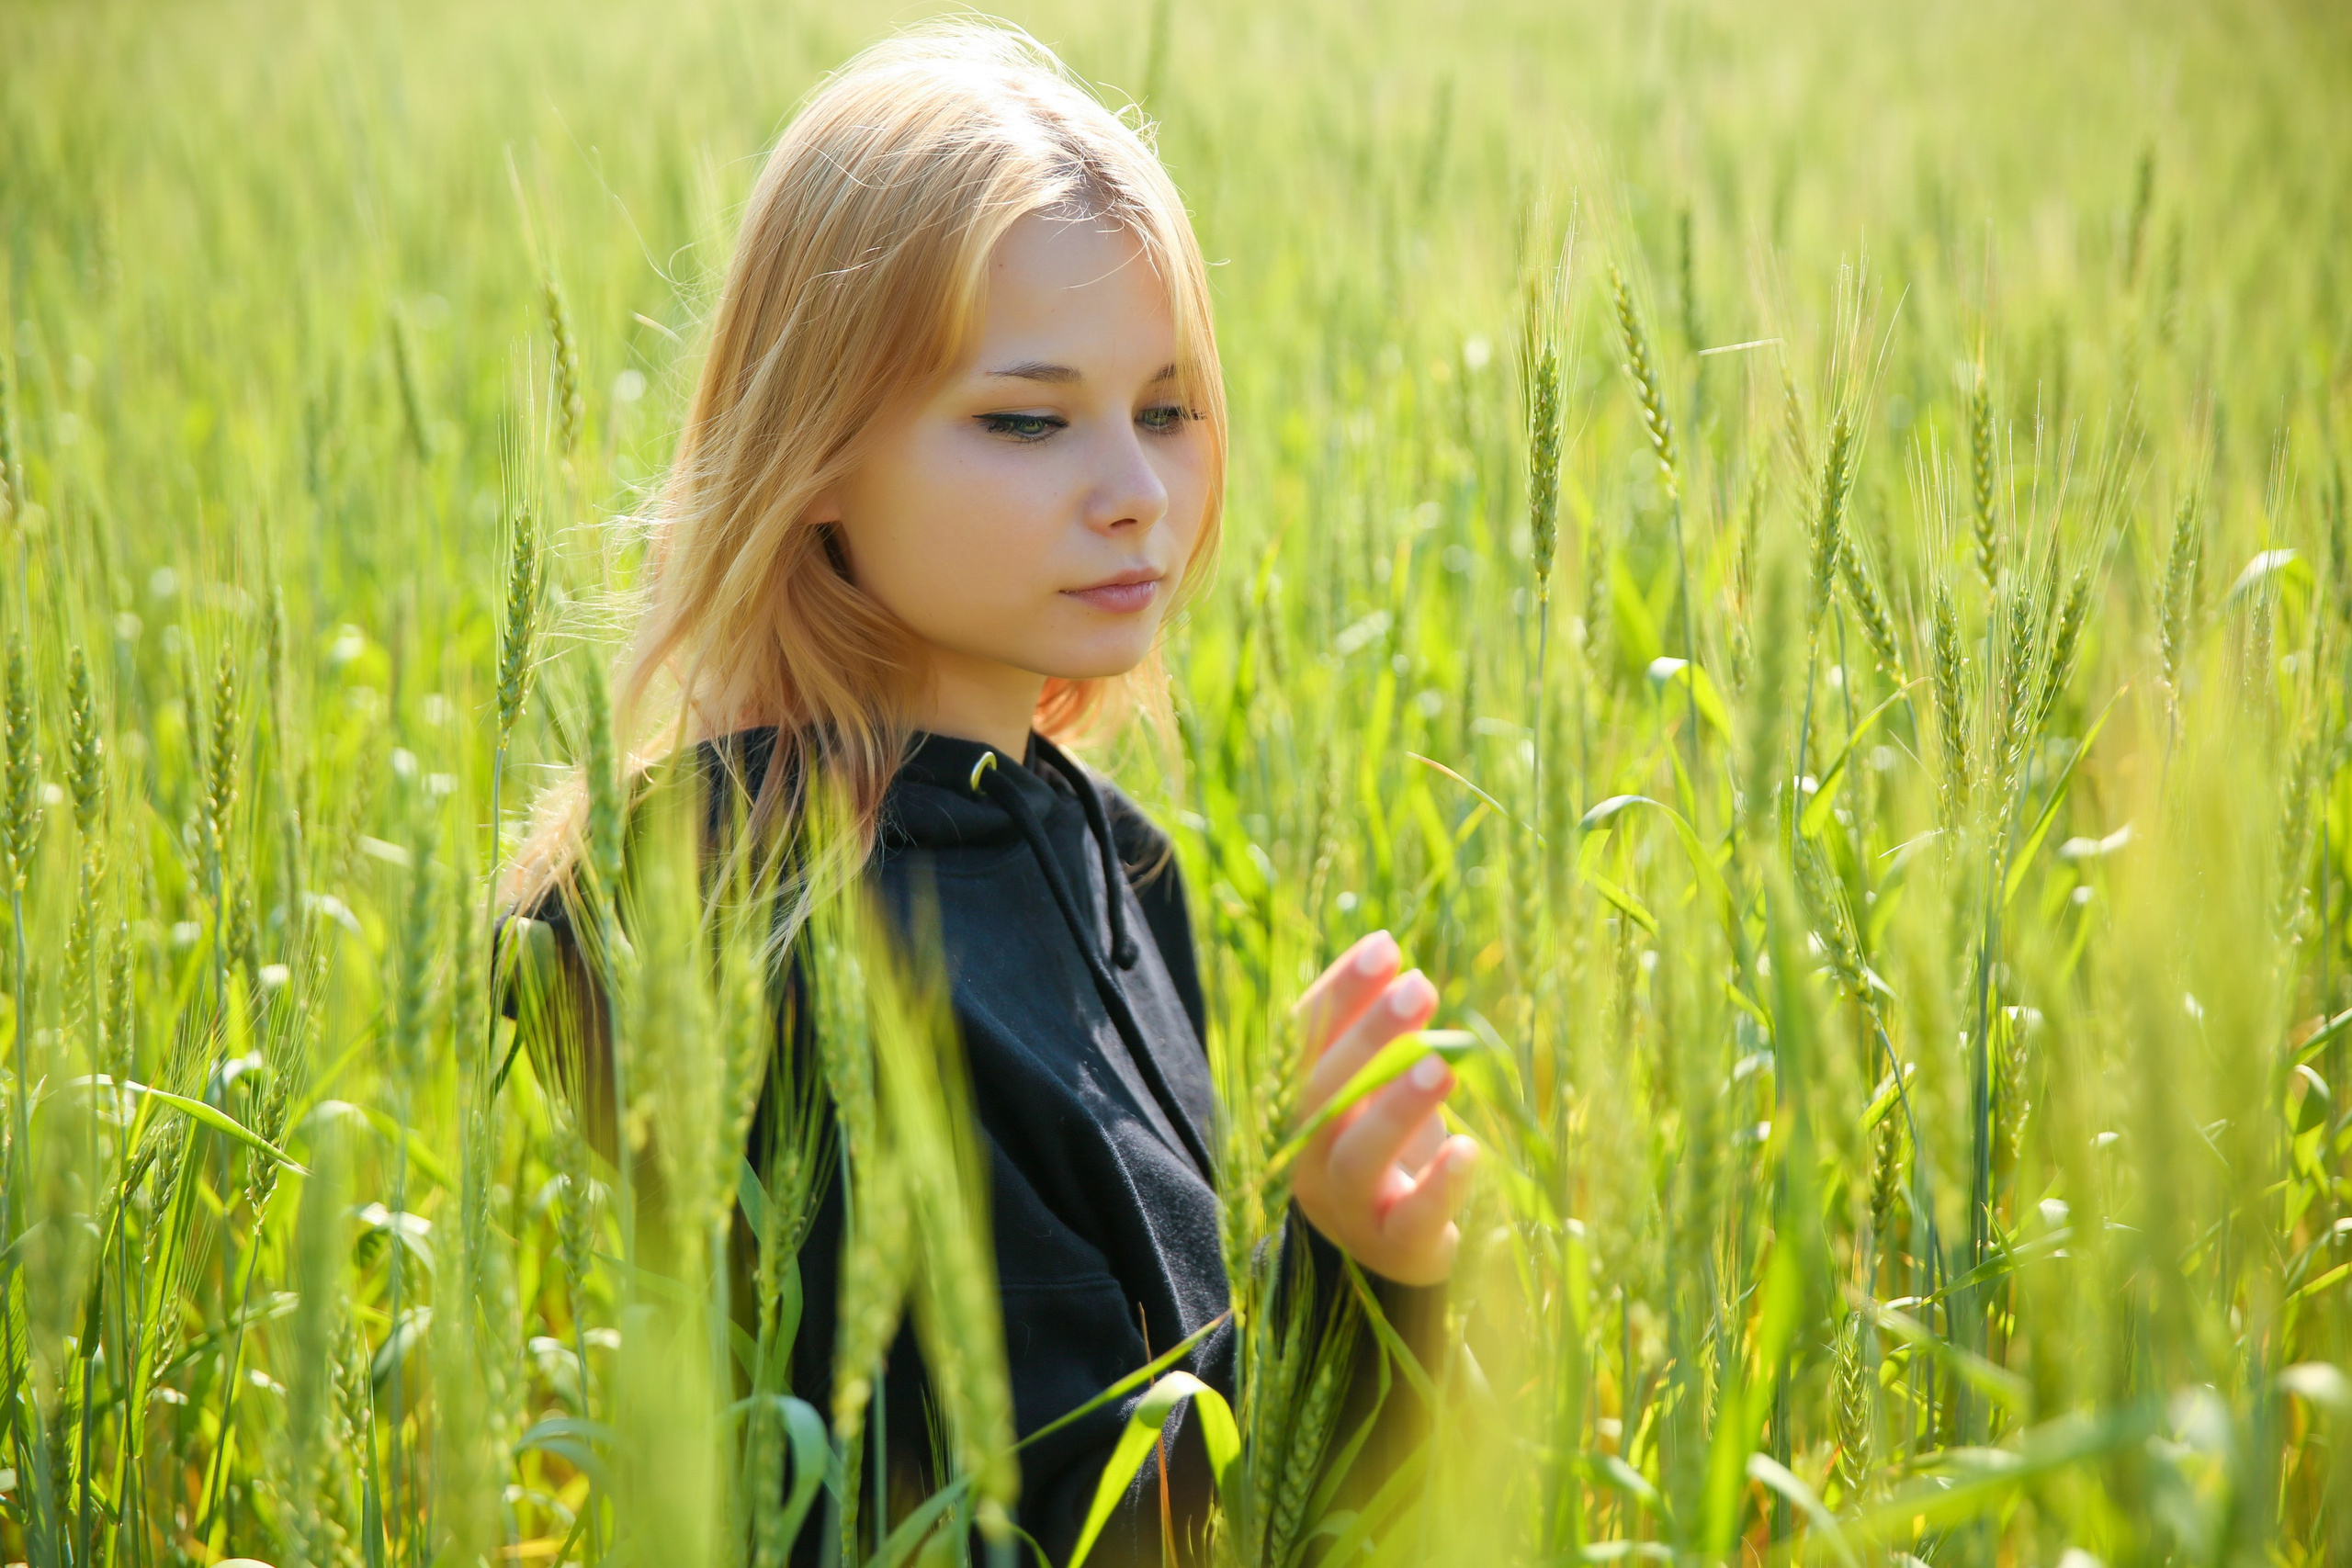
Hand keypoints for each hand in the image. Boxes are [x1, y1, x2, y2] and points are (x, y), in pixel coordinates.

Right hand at [1287, 929, 1478, 1286]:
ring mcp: (1347, 1208)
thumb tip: (1385, 947)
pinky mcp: (1395, 1246)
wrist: (1394, 1245)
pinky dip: (1439, 1185)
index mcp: (1292, 1108)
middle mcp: (1305, 1157)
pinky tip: (1469, 1149)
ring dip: (1397, 1106)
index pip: (1301, 1042)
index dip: (1340, 993)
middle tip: (1420, 987)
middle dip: (1370, 1037)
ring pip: (1357, 1156)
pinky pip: (1411, 1219)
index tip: (1386, 946)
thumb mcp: (1370, 1085)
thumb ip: (1370, 1030)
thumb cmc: (1383, 1143)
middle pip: (1322, 1094)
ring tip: (1442, 1063)